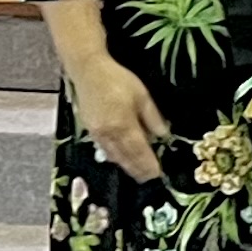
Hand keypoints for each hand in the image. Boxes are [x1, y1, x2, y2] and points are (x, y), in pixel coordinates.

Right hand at [63, 50, 169, 182]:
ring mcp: (96, 133)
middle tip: (149, 178)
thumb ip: (153, 118)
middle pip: (125, 157)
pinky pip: (104, 149)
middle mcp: (108, 133)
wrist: (88, 72)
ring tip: (138, 173)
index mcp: (123, 124)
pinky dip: (115, 156)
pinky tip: (122, 159)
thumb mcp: (142, 96)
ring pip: (114, 155)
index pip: (139, 150)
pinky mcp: (89, 130)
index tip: (158, 173)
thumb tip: (163, 136)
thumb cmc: (118, 80)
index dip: (148, 163)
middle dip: (138, 169)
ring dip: (126, 165)